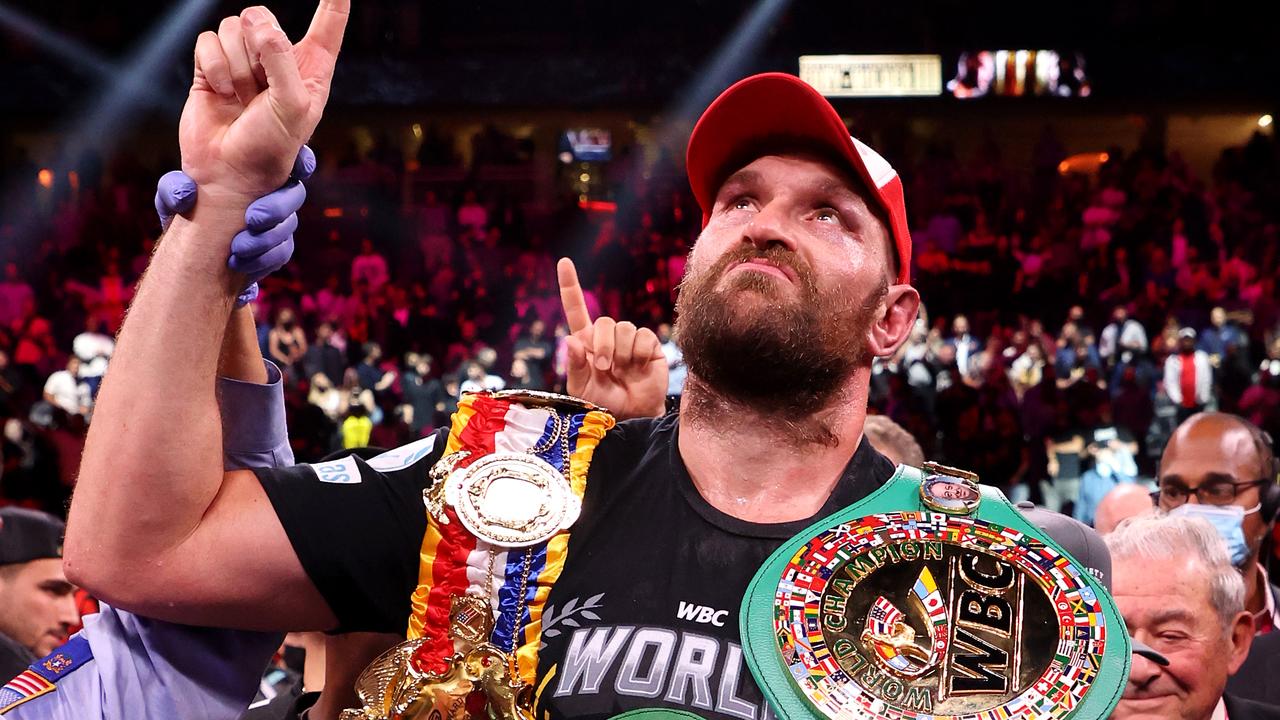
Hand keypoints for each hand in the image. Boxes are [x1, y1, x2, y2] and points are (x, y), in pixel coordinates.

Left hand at [155, 146, 314, 304]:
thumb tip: (186, 193)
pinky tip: (241, 264)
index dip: (302, 162)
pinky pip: (281, 253)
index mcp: (255, 171)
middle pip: (294, 194)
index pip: (291, 159)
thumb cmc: (183, 215)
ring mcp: (278, 223)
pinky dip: (262, 260)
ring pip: (288, 227)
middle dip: (277, 207)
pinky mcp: (276, 250)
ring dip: (266, 239)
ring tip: (237, 250)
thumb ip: (173, 190)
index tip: (298, 169)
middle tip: (253, 219)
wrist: (189, 255)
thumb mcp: (171, 201)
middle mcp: (273, 193)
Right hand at [180, 1, 346, 201]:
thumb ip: (281, 58)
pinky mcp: (211, 67)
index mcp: (310, 69)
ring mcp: (243, 62)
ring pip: (233, 27)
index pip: (328, 25)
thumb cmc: (271, 148)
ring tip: (241, 97)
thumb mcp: (293, 105)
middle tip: (260, 87)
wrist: (229, 175)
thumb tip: (256, 20)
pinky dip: (213, 66)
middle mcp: (278, 60)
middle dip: (258, 47)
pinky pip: (207, 41)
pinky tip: (222, 93)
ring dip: (236, 65)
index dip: (334, 2)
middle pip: (264, 17)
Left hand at [558, 258, 666, 419]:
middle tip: (604, 367)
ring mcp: (629, 341)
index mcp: (586, 343)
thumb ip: (575, 365)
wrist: (633, 417)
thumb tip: (570, 340)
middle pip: (604, 322)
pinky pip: (643, 336)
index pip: (577, 309)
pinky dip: (638, 352)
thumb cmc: (604, 404)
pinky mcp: (649, 346)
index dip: (570, 286)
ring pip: (624, 328)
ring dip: (620, 351)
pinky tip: (638, 367)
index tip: (563, 262)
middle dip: (602, 345)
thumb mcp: (582, 388)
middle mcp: (607, 338)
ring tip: (622, 370)